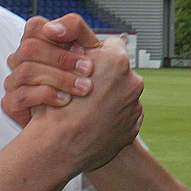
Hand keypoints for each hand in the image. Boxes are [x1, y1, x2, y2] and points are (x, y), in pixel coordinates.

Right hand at [3, 14, 101, 125]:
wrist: (79, 122)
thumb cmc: (82, 83)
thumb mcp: (87, 53)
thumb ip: (77, 31)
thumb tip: (55, 28)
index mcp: (38, 44)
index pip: (34, 27)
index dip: (55, 32)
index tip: (81, 47)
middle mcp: (21, 61)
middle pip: (30, 48)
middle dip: (62, 58)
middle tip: (89, 69)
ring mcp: (14, 82)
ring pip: (27, 71)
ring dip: (60, 78)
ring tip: (84, 88)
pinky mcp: (11, 103)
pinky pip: (21, 95)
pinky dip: (46, 96)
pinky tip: (66, 101)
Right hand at [26, 36, 144, 170]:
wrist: (58, 148)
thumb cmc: (55, 106)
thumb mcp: (58, 67)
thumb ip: (77, 50)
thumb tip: (81, 42)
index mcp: (116, 61)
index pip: (111, 44)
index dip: (95, 54)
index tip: (85, 65)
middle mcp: (132, 81)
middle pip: (119, 70)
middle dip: (105, 76)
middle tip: (85, 88)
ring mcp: (135, 105)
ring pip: (122, 92)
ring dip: (109, 97)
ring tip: (88, 108)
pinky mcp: (134, 126)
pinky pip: (125, 113)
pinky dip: (113, 116)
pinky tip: (94, 121)